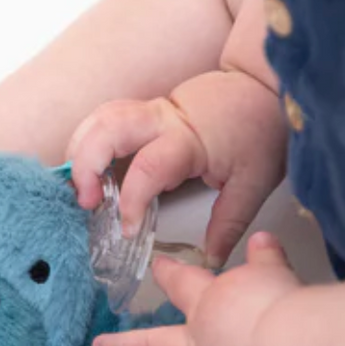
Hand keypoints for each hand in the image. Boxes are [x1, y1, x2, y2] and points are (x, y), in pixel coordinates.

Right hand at [65, 71, 286, 267]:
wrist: (264, 84)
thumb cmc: (260, 129)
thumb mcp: (253, 183)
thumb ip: (228, 223)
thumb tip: (210, 260)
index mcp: (188, 140)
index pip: (147, 169)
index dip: (131, 202)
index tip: (128, 230)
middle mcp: (161, 119)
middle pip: (106, 129)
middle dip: (86, 165)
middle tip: (87, 202)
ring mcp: (150, 111)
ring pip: (99, 119)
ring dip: (80, 151)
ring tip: (81, 189)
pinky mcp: (145, 111)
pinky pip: (105, 120)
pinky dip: (88, 143)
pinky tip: (89, 171)